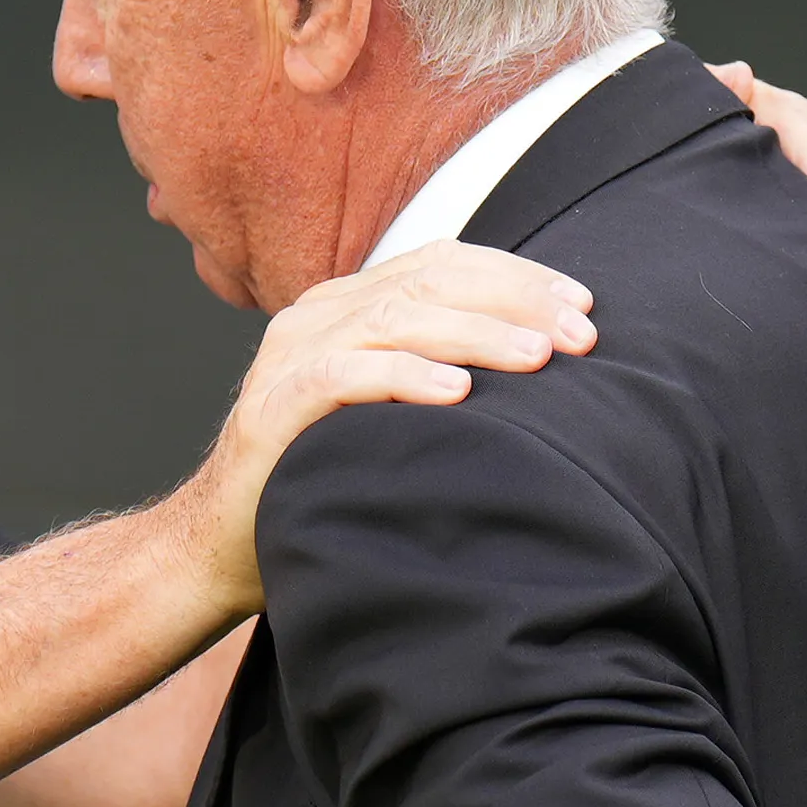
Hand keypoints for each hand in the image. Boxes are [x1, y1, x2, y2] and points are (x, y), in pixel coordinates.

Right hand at [167, 241, 596, 615]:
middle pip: (427, 281)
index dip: (516, 276)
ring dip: (475, 335)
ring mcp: (288, 357)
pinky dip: (403, 378)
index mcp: (347, 304)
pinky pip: (341, 375)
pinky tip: (456, 392)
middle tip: (580, 335)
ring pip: (392, 320)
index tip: (583, 305)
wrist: (223, 544)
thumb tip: (545, 361)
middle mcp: (316, 316)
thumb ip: (441, 371)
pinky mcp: (271, 407)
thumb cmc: (323, 477)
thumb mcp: (391, 411)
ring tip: (537, 359)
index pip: (441, 262)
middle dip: (514, 302)